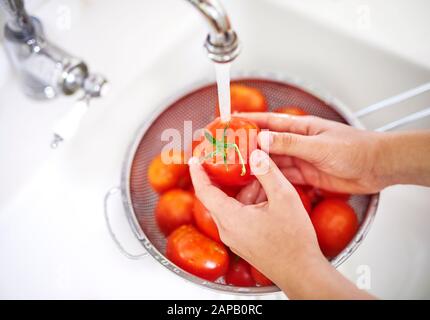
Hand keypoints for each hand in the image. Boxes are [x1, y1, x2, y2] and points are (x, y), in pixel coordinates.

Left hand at [189, 150, 371, 298]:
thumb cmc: (293, 240)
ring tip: (266, 182)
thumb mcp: (283, 197)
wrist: (302, 272)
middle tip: (239, 163)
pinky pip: (239, 218)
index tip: (195, 159)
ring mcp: (235, 239)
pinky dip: (250, 205)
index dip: (198, 173)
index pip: (204, 191)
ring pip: (232, 207)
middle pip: (221, 197)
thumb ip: (267, 172)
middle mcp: (227, 230)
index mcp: (230, 218)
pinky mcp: (244, 244)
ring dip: (246, 192)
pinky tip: (268, 199)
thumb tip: (256, 152)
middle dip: (231, 180)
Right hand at [238, 112, 386, 193]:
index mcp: (300, 127)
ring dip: (257, 164)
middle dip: (247, 145)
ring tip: (236, 169)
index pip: (268, 121)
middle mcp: (297, 142)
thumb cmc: (354, 149)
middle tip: (227, 151)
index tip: (228, 121)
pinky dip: (270, 178)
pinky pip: (283, 176)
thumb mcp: (319, 146)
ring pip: (272, 161)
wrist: (377, 167)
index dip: (247, 120)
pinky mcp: (306, 175)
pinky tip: (258, 182)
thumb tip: (262, 139)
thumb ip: (290, 144)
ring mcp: (301, 159)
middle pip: (266, 143)